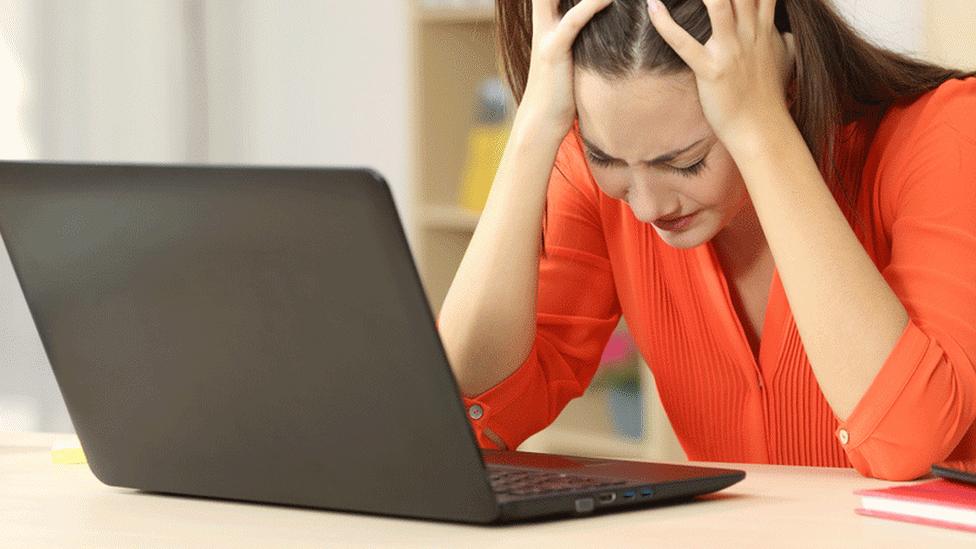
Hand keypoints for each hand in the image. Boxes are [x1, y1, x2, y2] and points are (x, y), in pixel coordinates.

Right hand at [519, 0, 614, 134]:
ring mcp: (547, 35)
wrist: (542, 120)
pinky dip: (591, 6)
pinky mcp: (554, 51)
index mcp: (549, 21)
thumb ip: (582, 34)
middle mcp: (544, 22)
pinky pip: (573, 21)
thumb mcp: (571, 56)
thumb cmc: (560, 91)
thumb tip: (605, 23)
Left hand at [647, 0, 795, 142]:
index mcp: (765, 28)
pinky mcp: (711, 70)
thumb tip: (786, 31)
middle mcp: (750, 33)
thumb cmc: (770, 97)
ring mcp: (731, 51)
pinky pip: (684, 43)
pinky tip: (652, 5)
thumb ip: (784, 41)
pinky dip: (666, 24)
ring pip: (718, 5)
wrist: (763, 129)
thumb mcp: (786, 62)